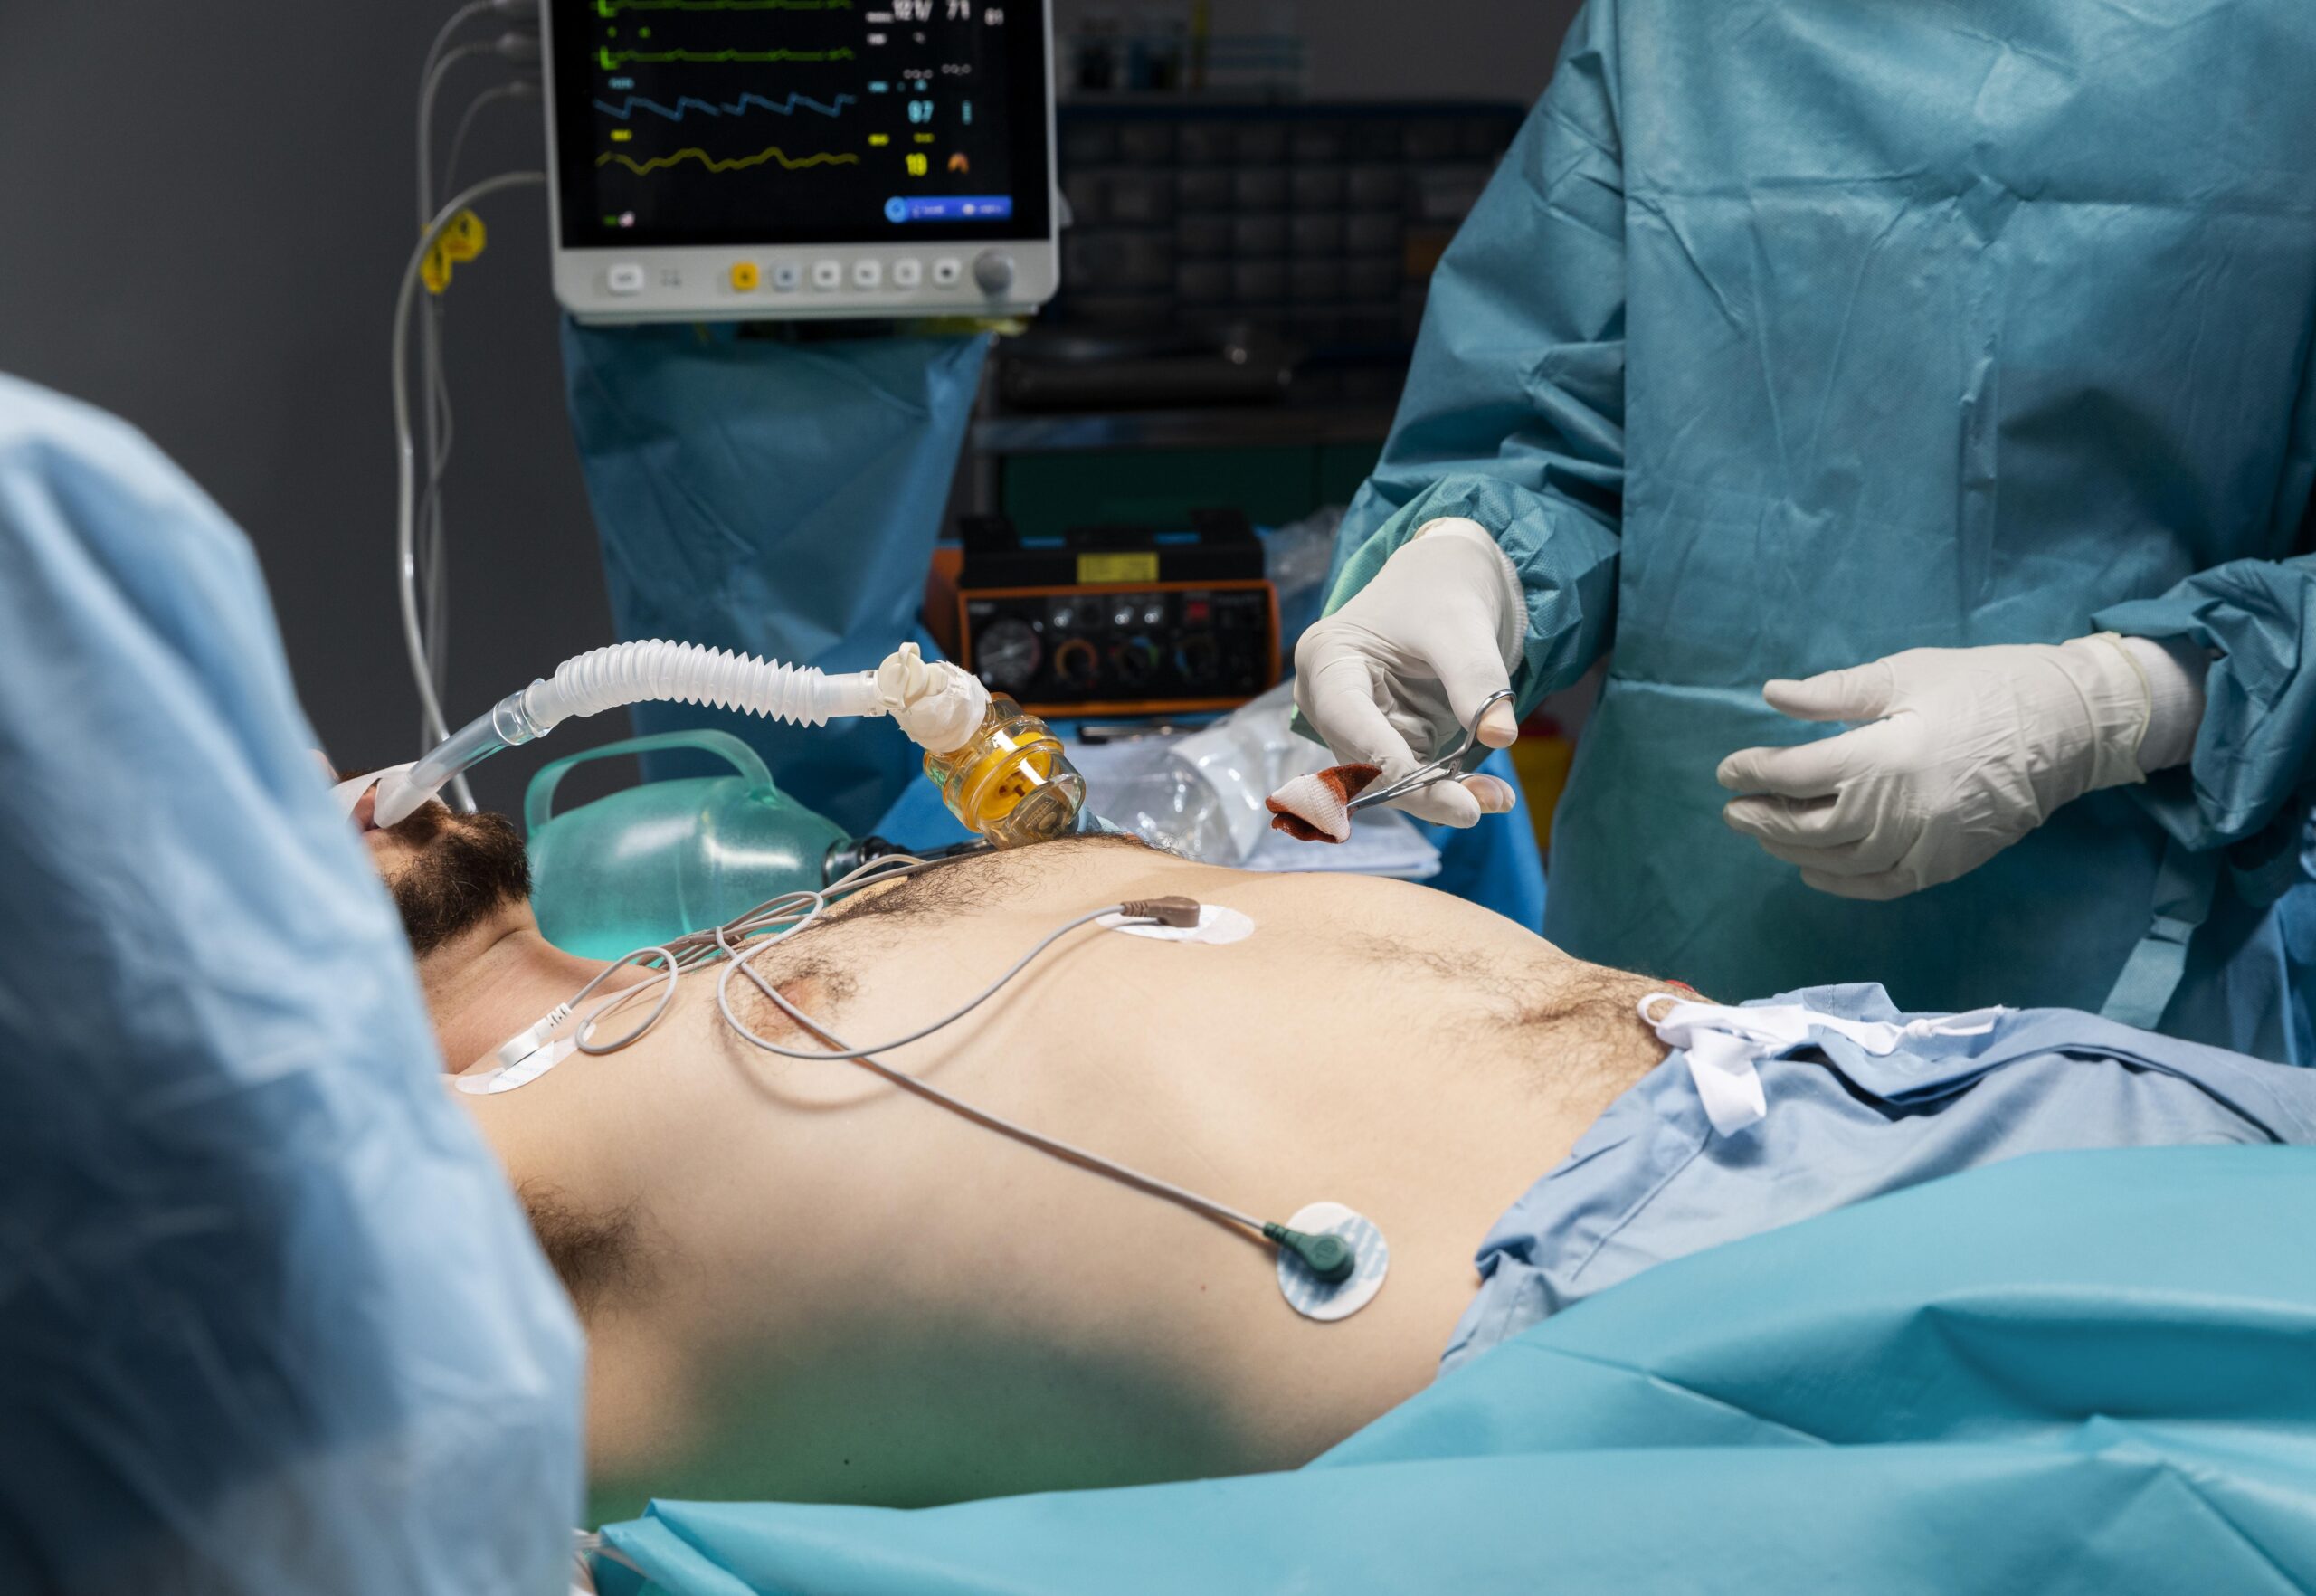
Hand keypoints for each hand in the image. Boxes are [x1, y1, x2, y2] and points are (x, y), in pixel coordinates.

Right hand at [1293, 519, 1524, 824]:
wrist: (1451, 575)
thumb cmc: (1443, 589)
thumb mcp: (1463, 626)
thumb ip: (1476, 679)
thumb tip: (1499, 737)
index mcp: (1327, 659)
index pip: (1348, 722)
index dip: (1387, 764)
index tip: (1436, 794)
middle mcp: (1328, 700)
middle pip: (1364, 765)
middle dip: (1421, 792)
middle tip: (1477, 808)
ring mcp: (1355, 725)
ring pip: (1388, 782)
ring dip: (1439, 798)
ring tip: (1497, 798)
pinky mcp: (1385, 739)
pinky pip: (1411, 778)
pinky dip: (1448, 791)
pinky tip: (1490, 794)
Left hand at [1717, 637, 2153, 899]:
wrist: (2071, 725)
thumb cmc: (1986, 686)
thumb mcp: (1907, 673)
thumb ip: (1836, 693)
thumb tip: (1773, 695)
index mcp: (1886, 757)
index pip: (1798, 776)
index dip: (1755, 773)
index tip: (1729, 769)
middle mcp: (1900, 811)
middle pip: (1810, 828)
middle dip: (1764, 818)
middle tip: (1735, 809)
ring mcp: (1926, 845)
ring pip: (1839, 862)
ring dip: (1792, 850)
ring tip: (1765, 832)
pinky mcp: (1948, 864)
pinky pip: (1880, 885)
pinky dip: (1839, 882)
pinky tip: (1811, 869)